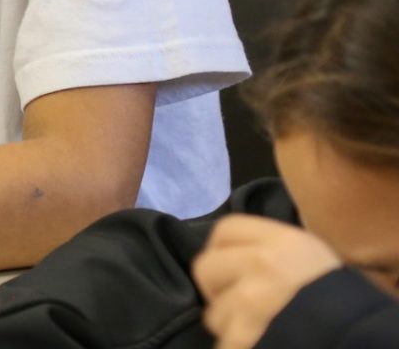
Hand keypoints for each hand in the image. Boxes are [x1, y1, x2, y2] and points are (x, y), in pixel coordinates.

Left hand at [193, 215, 342, 348]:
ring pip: (213, 313)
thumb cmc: (341, 301)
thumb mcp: (312, 260)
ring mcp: (253, 300)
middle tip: (240, 305)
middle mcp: (263, 264)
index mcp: (282, 241)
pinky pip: (225, 343)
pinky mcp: (247, 335)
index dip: (219, 250)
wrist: (363, 338)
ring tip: (258, 329)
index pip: (224, 230)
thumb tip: (235, 259)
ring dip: (230, 327)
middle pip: (205, 268)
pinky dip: (236, 347)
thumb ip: (272, 252)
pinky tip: (257, 344)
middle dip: (218, 291)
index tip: (230, 270)